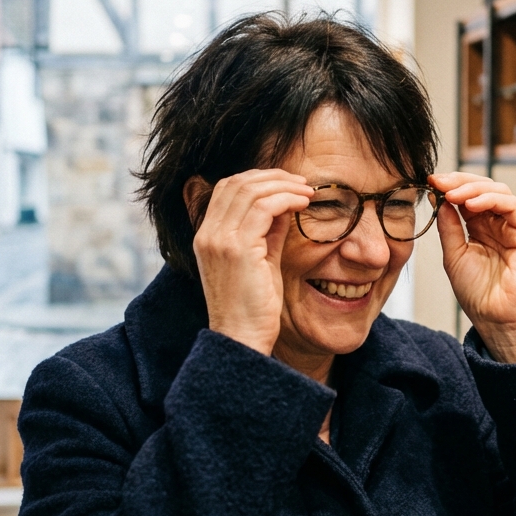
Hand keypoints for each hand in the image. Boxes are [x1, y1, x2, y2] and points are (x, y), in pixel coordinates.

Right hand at [189, 169, 312, 355]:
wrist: (243, 338)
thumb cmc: (254, 307)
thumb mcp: (262, 262)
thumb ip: (269, 233)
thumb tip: (286, 206)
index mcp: (207, 236)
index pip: (227, 188)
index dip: (257, 179)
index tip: (287, 184)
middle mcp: (208, 234)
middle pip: (237, 183)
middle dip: (273, 176)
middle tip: (302, 182)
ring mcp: (219, 240)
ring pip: (251, 190)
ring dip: (284, 186)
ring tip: (307, 192)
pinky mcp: (237, 248)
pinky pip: (264, 207)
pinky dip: (286, 199)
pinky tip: (303, 204)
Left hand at [429, 172, 515, 363]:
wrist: (494, 318)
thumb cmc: (476, 293)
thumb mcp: (453, 255)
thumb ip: (448, 227)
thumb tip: (440, 198)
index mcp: (479, 226)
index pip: (467, 195)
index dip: (450, 185)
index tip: (430, 181)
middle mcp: (497, 223)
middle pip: (482, 187)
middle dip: (460, 181)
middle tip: (440, 181)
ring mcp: (513, 227)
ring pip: (498, 191)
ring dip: (473, 188)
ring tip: (453, 195)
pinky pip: (512, 206)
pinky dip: (491, 199)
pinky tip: (471, 205)